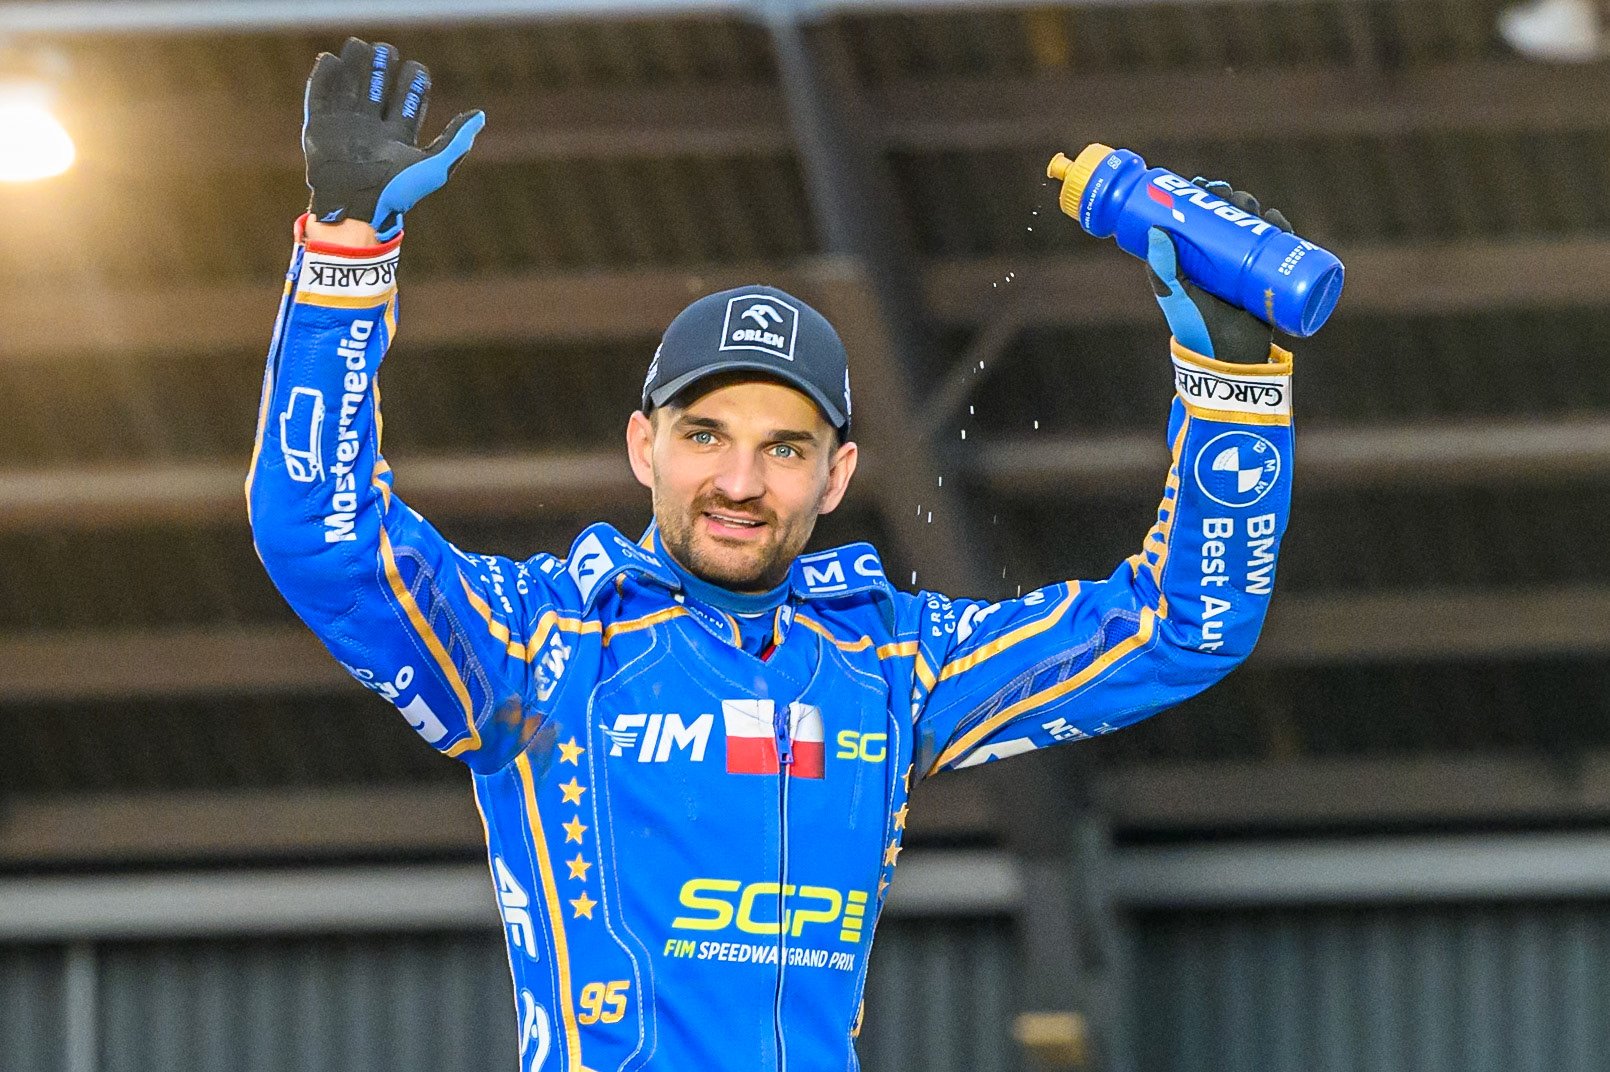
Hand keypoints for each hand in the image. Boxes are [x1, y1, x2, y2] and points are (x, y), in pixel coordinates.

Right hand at [302, 37, 483, 240]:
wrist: (357, 205)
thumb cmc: (398, 191)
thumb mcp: (435, 166)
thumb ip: (456, 140)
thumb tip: (480, 115)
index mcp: (397, 139)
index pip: (407, 103)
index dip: (412, 85)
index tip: (418, 69)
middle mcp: (372, 131)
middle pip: (378, 90)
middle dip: (382, 69)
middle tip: (387, 50)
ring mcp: (345, 129)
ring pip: (350, 88)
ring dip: (355, 66)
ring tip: (360, 45)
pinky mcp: (320, 129)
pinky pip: (320, 98)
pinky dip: (324, 78)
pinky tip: (331, 59)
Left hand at [1145, 180, 1291, 363]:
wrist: (1229, 359)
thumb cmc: (1196, 328)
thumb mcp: (1176, 296)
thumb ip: (1163, 269)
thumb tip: (1156, 229)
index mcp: (1194, 259)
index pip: (1199, 219)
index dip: (1202, 198)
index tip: (1200, 184)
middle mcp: (1220, 260)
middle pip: (1229, 218)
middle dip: (1231, 199)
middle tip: (1228, 195)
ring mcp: (1245, 267)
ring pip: (1254, 228)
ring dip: (1255, 208)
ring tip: (1251, 207)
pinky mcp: (1267, 278)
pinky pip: (1279, 248)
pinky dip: (1282, 231)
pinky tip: (1277, 221)